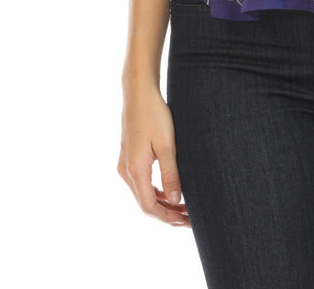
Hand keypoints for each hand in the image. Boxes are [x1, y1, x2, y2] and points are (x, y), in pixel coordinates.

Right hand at [117, 86, 190, 226]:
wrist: (139, 93)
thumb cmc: (155, 114)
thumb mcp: (167, 145)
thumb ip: (171, 174)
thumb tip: (175, 200)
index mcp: (135, 170)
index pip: (149, 206)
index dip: (167, 217)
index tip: (186, 221)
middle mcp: (126, 171)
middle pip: (145, 203)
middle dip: (167, 213)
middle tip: (189, 218)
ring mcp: (125, 165)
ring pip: (143, 194)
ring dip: (162, 203)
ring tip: (183, 207)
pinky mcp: (128, 158)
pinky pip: (141, 183)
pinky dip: (155, 191)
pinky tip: (170, 191)